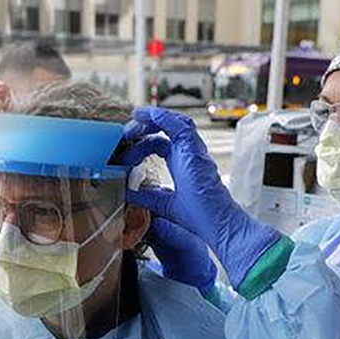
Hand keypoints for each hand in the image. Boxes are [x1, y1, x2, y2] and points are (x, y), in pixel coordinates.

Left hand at [121, 107, 280, 287]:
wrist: (214, 221)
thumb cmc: (196, 216)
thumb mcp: (161, 203)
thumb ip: (144, 196)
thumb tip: (126, 192)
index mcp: (181, 164)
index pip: (160, 144)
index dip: (142, 144)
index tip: (125, 151)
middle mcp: (187, 154)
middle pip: (165, 130)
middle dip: (143, 128)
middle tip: (126, 133)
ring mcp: (192, 149)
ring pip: (172, 122)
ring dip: (150, 119)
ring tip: (133, 118)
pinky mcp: (193, 148)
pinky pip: (177, 124)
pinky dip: (159, 117)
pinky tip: (143, 116)